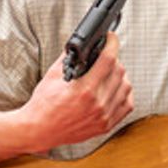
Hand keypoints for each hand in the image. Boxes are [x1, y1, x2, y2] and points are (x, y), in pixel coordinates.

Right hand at [20, 32, 133, 150]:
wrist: (39, 130)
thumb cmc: (44, 104)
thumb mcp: (53, 75)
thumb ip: (69, 57)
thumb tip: (83, 44)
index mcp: (84, 89)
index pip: (108, 59)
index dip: (112, 44)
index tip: (111, 38)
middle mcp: (97, 103)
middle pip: (120, 72)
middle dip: (114, 59)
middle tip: (105, 57)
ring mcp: (104, 116)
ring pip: (126, 87)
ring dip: (120, 76)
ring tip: (109, 73)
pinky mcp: (106, 125)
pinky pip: (127, 105)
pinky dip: (124, 94)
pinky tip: (115, 89)